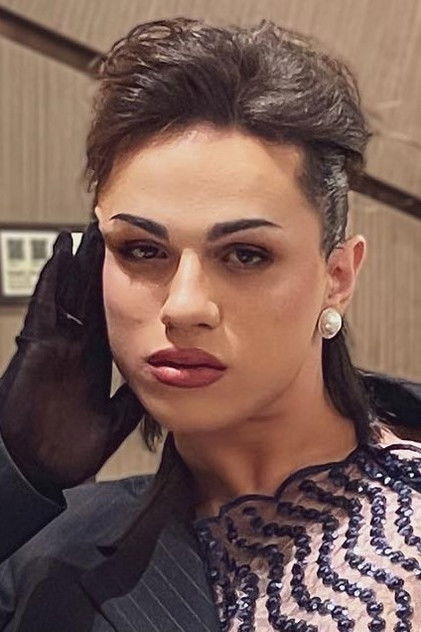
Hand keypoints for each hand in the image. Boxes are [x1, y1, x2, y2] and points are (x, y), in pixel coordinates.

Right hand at [0, 222, 144, 491]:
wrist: (33, 469)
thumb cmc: (65, 451)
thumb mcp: (112, 422)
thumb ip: (132, 401)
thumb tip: (158, 386)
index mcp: (92, 363)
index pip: (111, 319)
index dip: (123, 294)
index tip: (138, 268)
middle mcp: (74, 347)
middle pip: (90, 298)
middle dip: (100, 269)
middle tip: (113, 235)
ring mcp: (54, 344)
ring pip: (67, 294)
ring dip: (77, 264)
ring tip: (88, 233)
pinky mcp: (37, 347)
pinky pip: (44, 306)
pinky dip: (51, 280)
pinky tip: (61, 255)